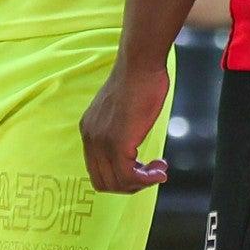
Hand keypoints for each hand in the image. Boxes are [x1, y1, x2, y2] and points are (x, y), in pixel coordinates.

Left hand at [80, 57, 170, 193]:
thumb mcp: (121, 108)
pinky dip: (147, 180)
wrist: (141, 64)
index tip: (142, 168)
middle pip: (104, 182)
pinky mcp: (118, 144)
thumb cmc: (138, 80)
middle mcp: (90, 138)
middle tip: (153, 173)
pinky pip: (129, 176)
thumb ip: (119, 127)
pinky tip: (161, 170)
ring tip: (160, 171)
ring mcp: (102, 142)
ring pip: (117, 183)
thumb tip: (131, 144)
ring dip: (142, 183)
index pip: (97, 170)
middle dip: (131, 184)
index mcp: (89, 130)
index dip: (120, 176)